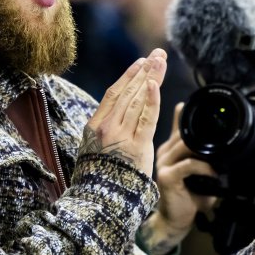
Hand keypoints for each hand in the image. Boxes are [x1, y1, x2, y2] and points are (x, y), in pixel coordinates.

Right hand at [78, 49, 165, 175]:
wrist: (100, 200)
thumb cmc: (98, 178)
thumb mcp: (95, 149)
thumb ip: (107, 131)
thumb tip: (117, 116)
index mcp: (94, 126)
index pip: (113, 93)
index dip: (128, 76)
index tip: (141, 63)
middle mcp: (106, 127)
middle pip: (128, 92)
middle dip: (144, 71)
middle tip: (157, 54)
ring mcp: (121, 136)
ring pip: (137, 100)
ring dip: (150, 78)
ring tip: (160, 62)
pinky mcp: (136, 146)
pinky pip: (146, 118)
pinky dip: (151, 99)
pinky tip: (155, 84)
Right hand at [139, 103, 218, 254]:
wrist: (176, 220)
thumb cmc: (190, 197)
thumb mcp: (202, 172)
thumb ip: (208, 157)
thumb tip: (228, 145)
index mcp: (172, 148)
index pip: (180, 123)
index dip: (190, 114)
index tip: (209, 109)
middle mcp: (165, 152)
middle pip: (184, 132)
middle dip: (205, 133)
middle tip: (226, 136)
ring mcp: (163, 163)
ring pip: (186, 145)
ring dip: (206, 150)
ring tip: (222, 155)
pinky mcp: (166, 176)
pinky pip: (188, 165)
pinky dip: (204, 167)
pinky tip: (215, 172)